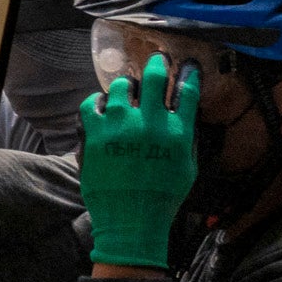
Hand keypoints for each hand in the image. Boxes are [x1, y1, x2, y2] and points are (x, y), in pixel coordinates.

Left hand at [79, 53, 197, 271]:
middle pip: (155, 78)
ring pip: (121, 86)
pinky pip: (92, 103)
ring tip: (126, 88)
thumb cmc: (162, 198)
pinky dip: (97, 101)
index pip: (188, 91)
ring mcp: (120, 126)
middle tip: (156, 60)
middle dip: (157, 64)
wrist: (130, 221)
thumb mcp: (188, 169)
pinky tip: (102, 106)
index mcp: (177, 133)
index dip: (190, 73)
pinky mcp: (95, 134)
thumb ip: (188, 139)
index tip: (189, 65)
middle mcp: (149, 123)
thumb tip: (186, 115)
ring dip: (125, 84)